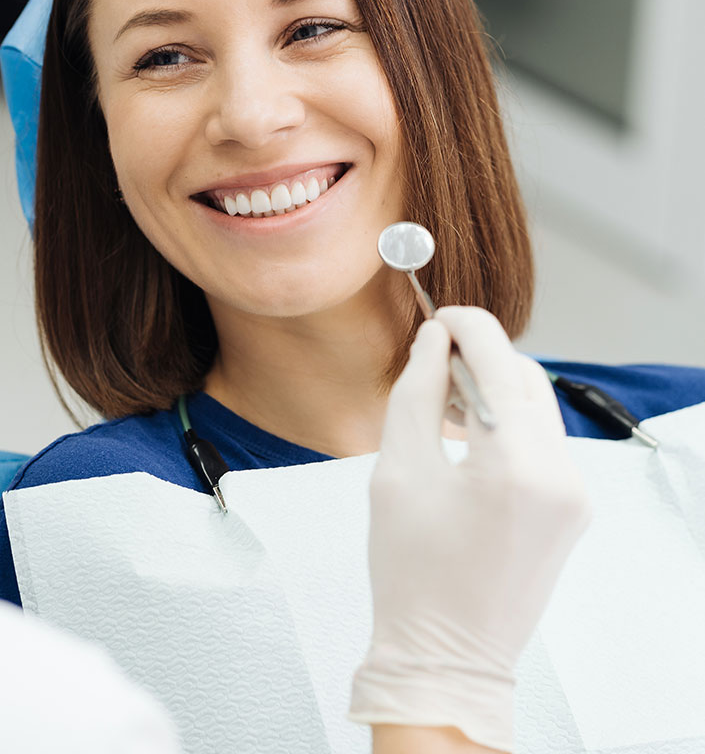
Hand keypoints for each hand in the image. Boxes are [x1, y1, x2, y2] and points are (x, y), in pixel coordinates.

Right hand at [352, 308, 589, 752]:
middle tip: (432, 362)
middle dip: (481, 357)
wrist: (447, 656)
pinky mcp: (573, 510)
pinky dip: (509, 425)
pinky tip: (470, 439)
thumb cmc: (411, 572)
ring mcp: (575, 496)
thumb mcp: (398, 471)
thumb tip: (434, 342)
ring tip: (445, 404)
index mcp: (515, 466)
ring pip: (538, 408)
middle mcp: (561, 476)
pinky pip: (544, 443)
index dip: (466, 325)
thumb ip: (417, 393)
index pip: (499, 361)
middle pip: (526, 378)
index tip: (438, 316)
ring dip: (495, 390)